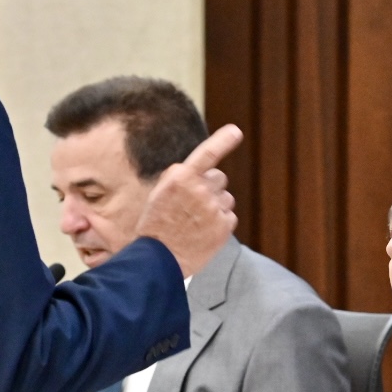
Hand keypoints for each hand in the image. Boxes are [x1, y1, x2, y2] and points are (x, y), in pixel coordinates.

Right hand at [135, 124, 242, 278]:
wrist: (159, 260)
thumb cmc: (156, 226)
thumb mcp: (159, 194)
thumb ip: (179, 178)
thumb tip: (200, 170)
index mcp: (180, 178)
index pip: (207, 153)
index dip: (223, 141)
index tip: (235, 132)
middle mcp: (199, 189)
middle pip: (219, 178)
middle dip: (210, 187)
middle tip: (193, 206)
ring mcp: (214, 208)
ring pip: (226, 198)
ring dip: (215, 206)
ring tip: (196, 223)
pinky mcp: (224, 225)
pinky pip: (229, 216)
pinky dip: (220, 224)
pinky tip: (203, 233)